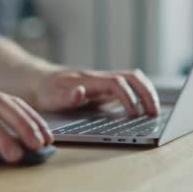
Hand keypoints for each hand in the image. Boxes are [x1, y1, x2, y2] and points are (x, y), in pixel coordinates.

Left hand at [32, 69, 159, 116]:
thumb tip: (80, 93)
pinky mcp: (105, 90)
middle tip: (154, 113)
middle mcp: (99, 78)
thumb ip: (65, 97)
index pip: (116, 83)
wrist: (38, 81)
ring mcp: (103, 83)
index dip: (128, 98)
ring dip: (147, 93)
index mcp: (88, 80)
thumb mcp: (50, 97)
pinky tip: (145, 111)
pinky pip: (128, 88)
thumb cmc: (45, 91)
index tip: (134, 115)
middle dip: (146, 93)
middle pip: (132, 76)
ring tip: (154, 112)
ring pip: (133, 79)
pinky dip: (141, 96)